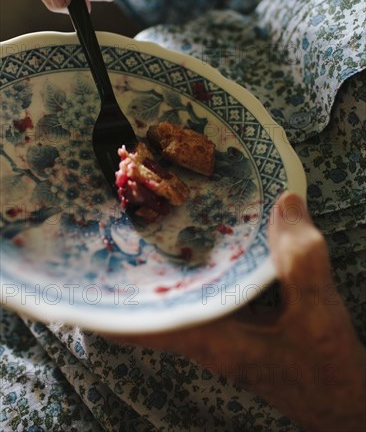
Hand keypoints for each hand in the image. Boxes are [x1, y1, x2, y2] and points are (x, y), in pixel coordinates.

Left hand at [107, 192, 365, 430]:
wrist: (341, 400)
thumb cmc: (321, 367)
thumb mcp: (317, 313)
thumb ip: (300, 259)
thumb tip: (284, 201)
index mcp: (208, 339)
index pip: (138, 324)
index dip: (104, 306)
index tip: (78, 276)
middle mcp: (202, 335)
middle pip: (148, 304)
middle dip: (126, 275)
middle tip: (109, 229)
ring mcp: (215, 330)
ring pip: (173, 296)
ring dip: (157, 269)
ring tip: (142, 225)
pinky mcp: (231, 324)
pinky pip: (200, 291)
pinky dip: (191, 268)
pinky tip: (197, 241)